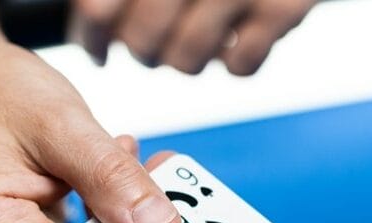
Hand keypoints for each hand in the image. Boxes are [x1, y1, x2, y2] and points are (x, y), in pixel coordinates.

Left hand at [73, 0, 316, 74]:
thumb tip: (91, 33)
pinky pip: (241, 65)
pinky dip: (238, 63)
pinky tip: (237, 40)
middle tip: (156, 43)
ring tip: (200, 37)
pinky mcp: (281, 8)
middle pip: (142, 43)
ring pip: (187, 60)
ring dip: (189, 60)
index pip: (97, 10)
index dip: (91, 37)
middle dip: (145, 53)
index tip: (97, 51)